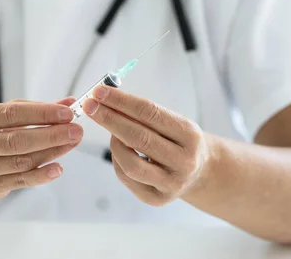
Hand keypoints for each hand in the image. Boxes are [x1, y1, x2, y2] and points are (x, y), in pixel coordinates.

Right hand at [0, 97, 82, 198]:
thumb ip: (33, 109)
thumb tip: (67, 103)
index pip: (12, 114)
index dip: (42, 114)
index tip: (66, 113)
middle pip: (17, 140)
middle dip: (51, 135)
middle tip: (75, 130)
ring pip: (21, 161)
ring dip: (52, 153)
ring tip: (72, 144)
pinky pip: (20, 181)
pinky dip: (41, 175)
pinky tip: (58, 167)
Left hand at [82, 86, 208, 206]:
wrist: (200, 172)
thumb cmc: (179, 141)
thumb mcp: (173, 123)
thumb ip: (144, 114)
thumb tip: (107, 99)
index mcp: (190, 135)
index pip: (150, 113)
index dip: (121, 101)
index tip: (99, 91)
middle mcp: (184, 162)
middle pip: (138, 138)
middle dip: (109, 119)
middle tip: (89, 106)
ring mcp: (171, 184)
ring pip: (130, 163)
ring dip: (113, 143)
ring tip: (111, 132)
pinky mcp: (157, 199)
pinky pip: (126, 177)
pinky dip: (116, 160)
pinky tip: (119, 150)